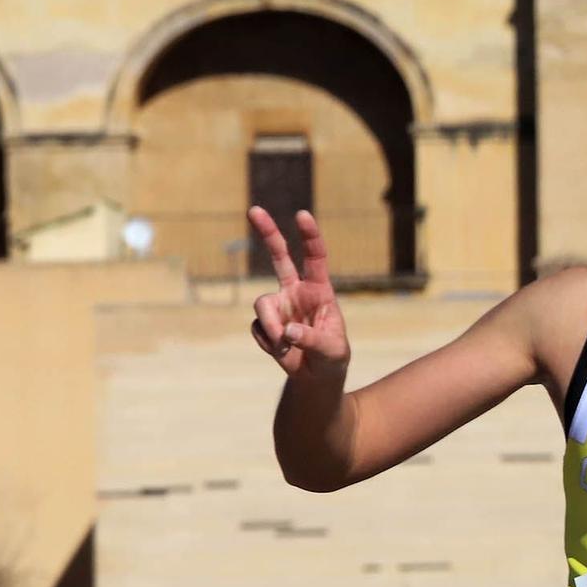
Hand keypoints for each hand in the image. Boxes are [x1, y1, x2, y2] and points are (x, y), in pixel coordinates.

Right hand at [248, 207, 348, 377]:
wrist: (316, 377)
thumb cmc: (332, 358)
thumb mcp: (333, 351)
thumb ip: (313, 340)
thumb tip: (288, 331)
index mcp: (320, 290)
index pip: (315, 257)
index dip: (309, 236)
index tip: (302, 215)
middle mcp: (296, 291)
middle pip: (279, 256)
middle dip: (268, 233)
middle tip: (254, 209)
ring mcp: (278, 305)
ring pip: (262, 304)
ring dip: (271, 327)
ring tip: (285, 346)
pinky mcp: (264, 322)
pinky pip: (257, 328)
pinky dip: (268, 343)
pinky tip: (281, 352)